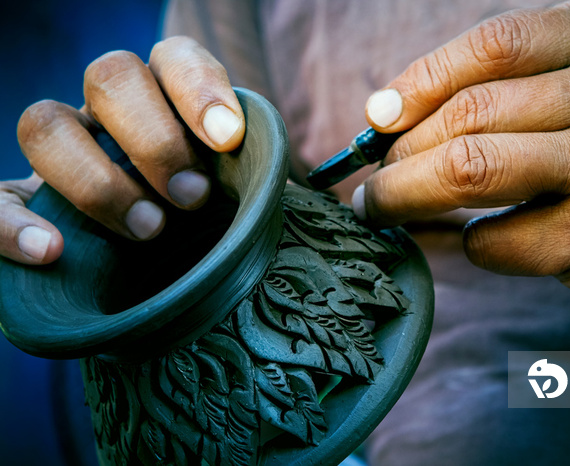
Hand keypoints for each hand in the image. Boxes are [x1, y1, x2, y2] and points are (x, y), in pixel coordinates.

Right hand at [4, 36, 243, 264]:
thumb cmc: (208, 226)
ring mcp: (61, 151)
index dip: (199, 88)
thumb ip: (253, 182)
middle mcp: (109, 113)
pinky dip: (11, 224)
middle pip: (109, 76)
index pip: (174, 59)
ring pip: (45, 123)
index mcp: (166, 98)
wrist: (149, 269)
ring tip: (148, 230)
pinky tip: (49, 252)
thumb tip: (279, 185)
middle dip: (155, 137)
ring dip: (96, 179)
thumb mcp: (236, 198)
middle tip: (192, 198)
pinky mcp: (17, 199)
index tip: (227, 138)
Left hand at [355, 2, 569, 324]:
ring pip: (468, 170)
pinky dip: (469, 244)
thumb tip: (393, 114)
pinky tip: (480, 240)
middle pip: (468, 114)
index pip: (492, 47)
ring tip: (382, 207)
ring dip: (405, 195)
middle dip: (400, 152)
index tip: (379, 116)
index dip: (418, 81)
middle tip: (378, 179)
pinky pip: (495, 240)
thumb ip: (516, 88)